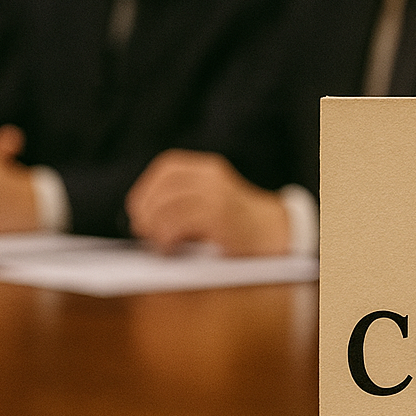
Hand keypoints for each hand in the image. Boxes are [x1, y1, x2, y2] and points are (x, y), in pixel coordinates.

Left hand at [127, 151, 289, 256]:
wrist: (276, 233)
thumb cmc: (238, 224)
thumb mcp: (212, 200)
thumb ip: (183, 200)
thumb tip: (142, 217)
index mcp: (209, 169)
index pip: (167, 168)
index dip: (146, 189)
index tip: (139, 210)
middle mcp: (211, 177)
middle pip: (161, 188)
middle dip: (145, 212)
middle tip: (144, 232)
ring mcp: (215, 195)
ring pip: (165, 207)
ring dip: (154, 228)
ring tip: (161, 244)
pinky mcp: (218, 216)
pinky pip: (176, 223)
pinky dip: (165, 238)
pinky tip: (170, 247)